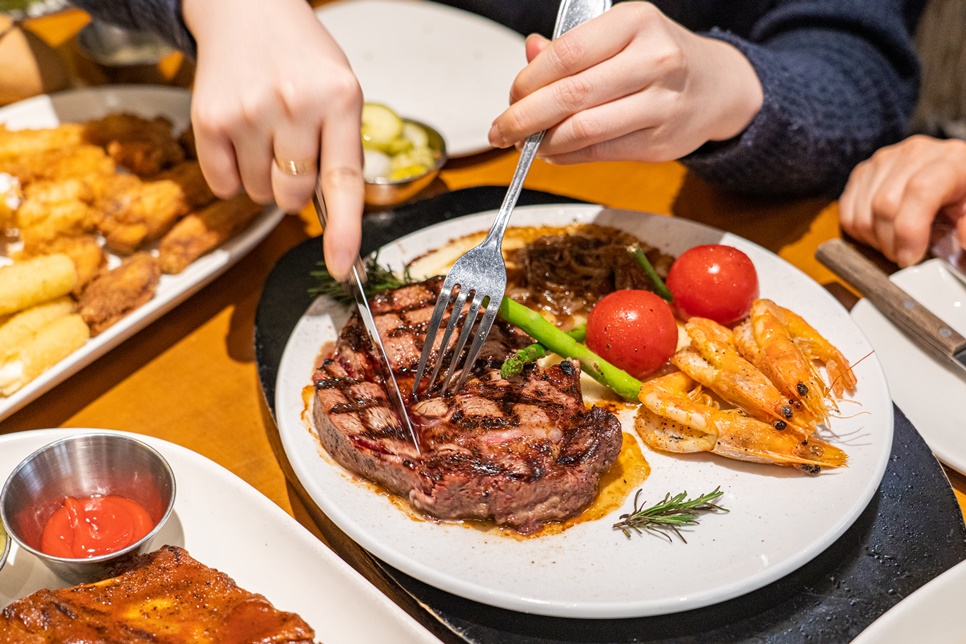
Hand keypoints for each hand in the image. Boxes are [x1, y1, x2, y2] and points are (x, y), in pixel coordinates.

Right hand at [183, 0, 363, 279]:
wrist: (247, 10)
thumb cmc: (301, 58)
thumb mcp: (341, 91)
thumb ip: (342, 151)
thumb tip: (335, 222)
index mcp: (339, 99)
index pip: (343, 181)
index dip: (343, 231)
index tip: (341, 266)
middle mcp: (294, 104)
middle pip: (293, 196)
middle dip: (295, 187)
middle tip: (292, 146)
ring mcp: (247, 112)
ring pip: (258, 195)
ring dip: (263, 179)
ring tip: (266, 131)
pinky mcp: (208, 120)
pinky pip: (223, 186)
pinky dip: (232, 175)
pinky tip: (241, 137)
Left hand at [487, 2, 761, 163]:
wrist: (717, 87)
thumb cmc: (657, 57)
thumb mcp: (619, 35)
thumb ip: (572, 48)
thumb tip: (529, 53)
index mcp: (636, 22)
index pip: (567, 54)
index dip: (529, 80)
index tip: (511, 96)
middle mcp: (654, 60)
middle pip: (571, 95)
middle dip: (525, 118)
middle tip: (501, 131)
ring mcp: (660, 104)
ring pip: (584, 130)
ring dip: (543, 142)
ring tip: (526, 143)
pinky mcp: (659, 143)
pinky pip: (599, 154)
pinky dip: (566, 156)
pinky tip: (552, 151)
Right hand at [839, 135, 965, 267]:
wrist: (951, 177)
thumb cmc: (963, 198)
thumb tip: (963, 240)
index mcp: (951, 160)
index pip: (920, 190)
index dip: (910, 230)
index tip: (910, 258)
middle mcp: (915, 153)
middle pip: (885, 204)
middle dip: (891, 242)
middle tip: (905, 256)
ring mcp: (885, 160)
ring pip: (863, 213)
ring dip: (875, 240)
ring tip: (896, 243)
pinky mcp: (863, 171)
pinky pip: (847, 213)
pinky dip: (860, 232)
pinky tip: (881, 232)